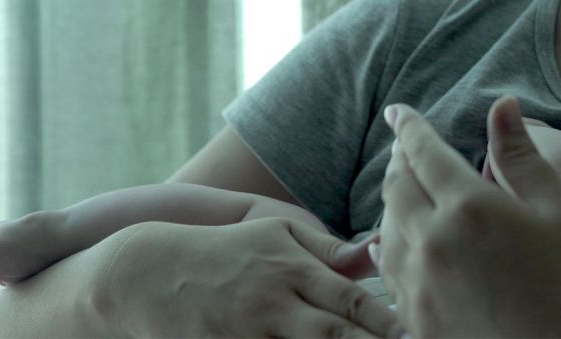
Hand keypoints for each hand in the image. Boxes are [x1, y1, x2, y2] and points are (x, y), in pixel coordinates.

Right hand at [104, 218, 399, 337]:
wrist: (147, 275)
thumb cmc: (225, 250)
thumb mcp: (275, 231)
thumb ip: (326, 247)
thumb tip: (376, 253)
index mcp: (290, 268)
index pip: (348, 299)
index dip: (384, 321)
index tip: (412, 334)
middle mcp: (273, 303)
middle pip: (332, 336)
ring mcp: (247, 334)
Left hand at [377, 96, 560, 337]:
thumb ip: (522, 157)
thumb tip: (502, 106)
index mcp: (470, 209)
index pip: (424, 153)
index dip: (410, 127)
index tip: (398, 111)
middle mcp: (433, 244)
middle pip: (397, 188)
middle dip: (399, 161)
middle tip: (404, 146)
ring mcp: (420, 288)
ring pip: (387, 229)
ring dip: (393, 201)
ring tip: (405, 188)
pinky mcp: (419, 322)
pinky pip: (389, 274)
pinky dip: (388, 246)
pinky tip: (391, 241)